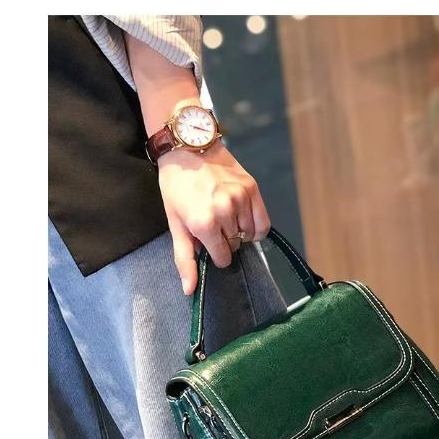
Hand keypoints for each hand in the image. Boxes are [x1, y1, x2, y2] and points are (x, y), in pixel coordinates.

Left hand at [158, 143, 270, 294]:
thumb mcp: (175, 225)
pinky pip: (263, 222)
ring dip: (239, 231)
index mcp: (204, 224)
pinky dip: (255, 227)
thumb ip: (185, 259)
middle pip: (236, 245)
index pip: (223, 258)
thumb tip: (190, 290)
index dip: (216, 254)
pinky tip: (243, 219)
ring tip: (225, 216)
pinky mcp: (252, 189)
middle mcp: (225, 212)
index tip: (209, 242)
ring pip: (249, 234)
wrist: (187, 149)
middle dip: (226, 240)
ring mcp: (241, 199)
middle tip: (213, 223)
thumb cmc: (177, 188)